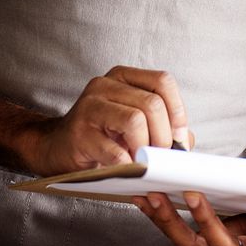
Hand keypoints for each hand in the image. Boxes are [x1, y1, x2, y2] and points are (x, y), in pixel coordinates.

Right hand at [28, 66, 190, 175]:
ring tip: (143, 160)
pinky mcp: (80, 133)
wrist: (58, 148)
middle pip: (152, 104)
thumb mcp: (135, 125)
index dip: (177, 111)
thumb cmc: (102, 137)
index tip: (177, 138)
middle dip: (163, 136)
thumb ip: (164, 128)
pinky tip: (127, 167)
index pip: (162, 82)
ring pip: (135, 120)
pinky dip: (128, 163)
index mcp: (123, 78)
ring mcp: (90, 106)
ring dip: (146, 148)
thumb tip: (186, 142)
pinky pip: (115, 149)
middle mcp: (105, 85)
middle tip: (160, 155)